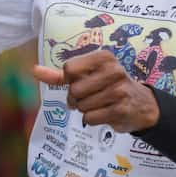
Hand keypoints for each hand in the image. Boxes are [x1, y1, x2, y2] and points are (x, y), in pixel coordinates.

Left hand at [32, 50, 159, 132]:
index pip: (69, 69)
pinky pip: (90, 118)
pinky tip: (106, 113)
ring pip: (82, 106)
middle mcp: (114, 70)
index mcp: (104, 57)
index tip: (82, 82)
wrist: (141, 104)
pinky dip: (93, 119)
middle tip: (90, 97)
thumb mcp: (88, 75)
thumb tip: (35, 70)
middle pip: (74, 90)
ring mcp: (119, 90)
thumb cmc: (109, 86)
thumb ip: (60, 75)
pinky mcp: (121, 109)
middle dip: (77, 99)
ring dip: (86, 109)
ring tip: (100, 104)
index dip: (70, 81)